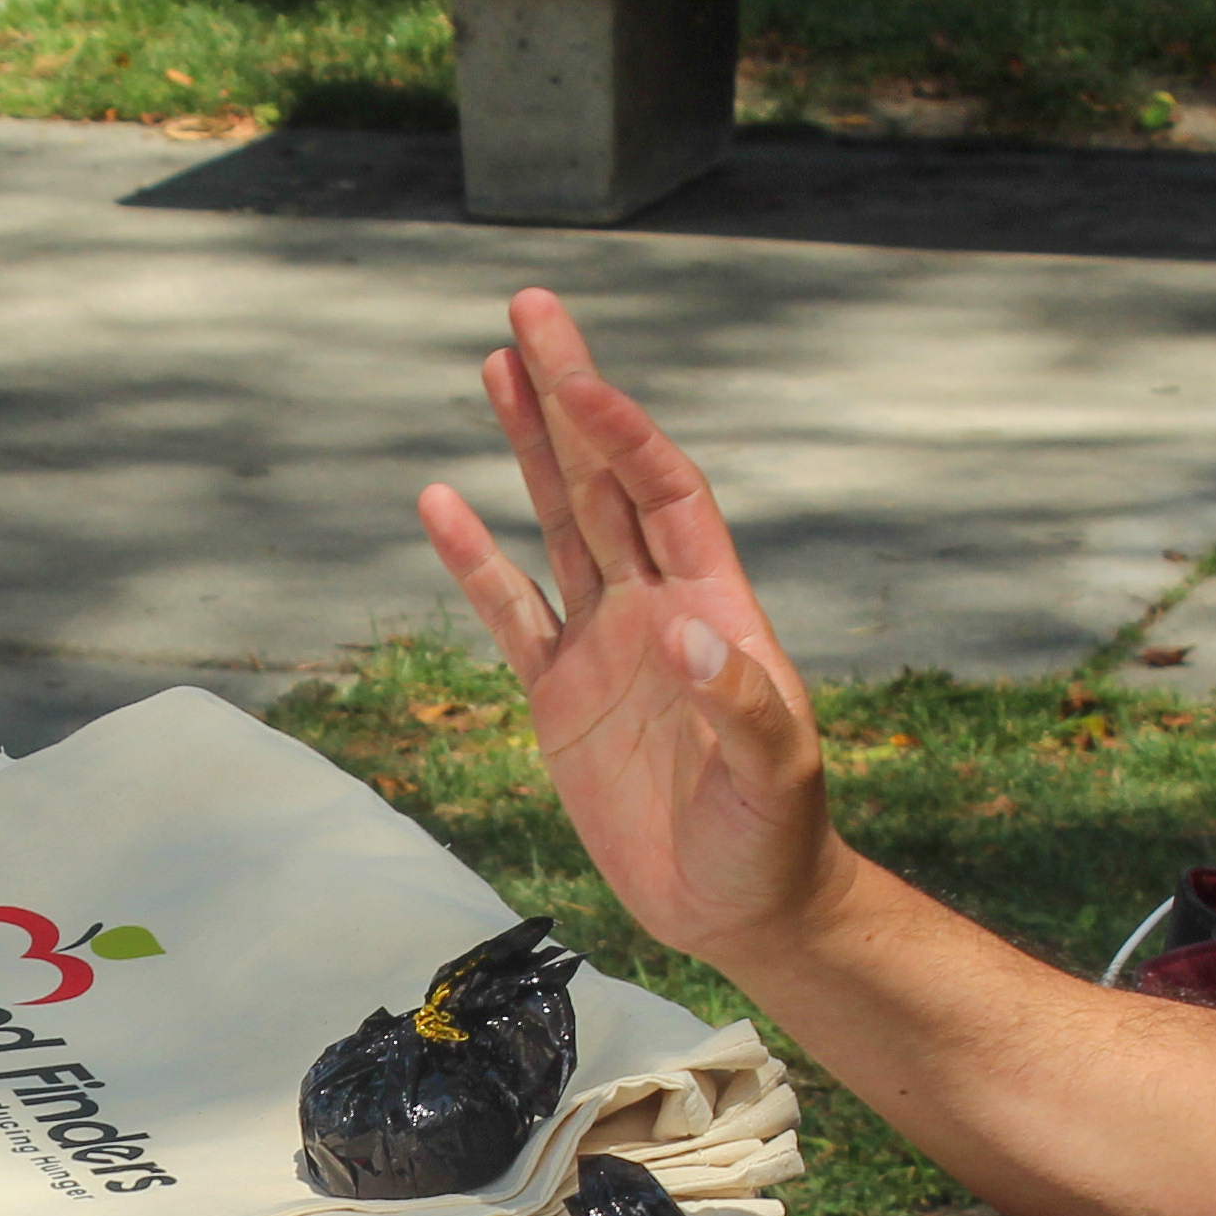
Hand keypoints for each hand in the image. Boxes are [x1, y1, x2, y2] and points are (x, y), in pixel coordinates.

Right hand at [418, 289, 845, 978]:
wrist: (743, 905)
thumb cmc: (775, 838)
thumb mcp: (775, 776)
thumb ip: (735, 702)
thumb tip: (680, 628)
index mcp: (715, 604)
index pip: (663, 492)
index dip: (621, 433)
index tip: (577, 378)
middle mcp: (656, 604)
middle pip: (603, 478)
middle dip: (569, 396)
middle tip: (530, 311)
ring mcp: (605, 645)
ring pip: (557, 524)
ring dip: (528, 448)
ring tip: (495, 367)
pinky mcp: (561, 697)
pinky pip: (509, 615)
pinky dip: (474, 563)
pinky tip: (440, 504)